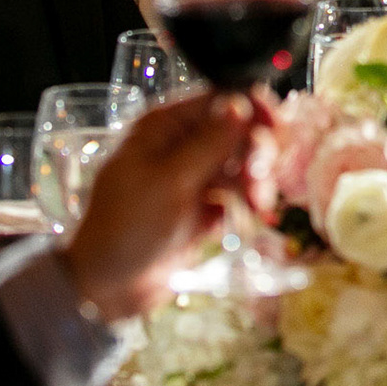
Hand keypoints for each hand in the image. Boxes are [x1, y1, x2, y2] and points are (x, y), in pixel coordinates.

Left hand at [62, 91, 259, 321]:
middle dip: (257, 152)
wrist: (109, 286)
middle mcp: (182, 144)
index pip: (221, 99)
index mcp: (166, 126)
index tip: (277, 128)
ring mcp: (194, 176)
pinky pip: (238, 193)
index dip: (254, 108)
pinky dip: (249, 202)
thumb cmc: (128, 227)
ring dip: (257, 181)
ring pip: (243, 163)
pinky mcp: (204, 206)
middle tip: (259, 178)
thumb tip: (241, 103)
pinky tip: (252, 217)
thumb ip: (209, 142)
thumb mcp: (170, 181)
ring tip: (258, 206)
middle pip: (239, 130)